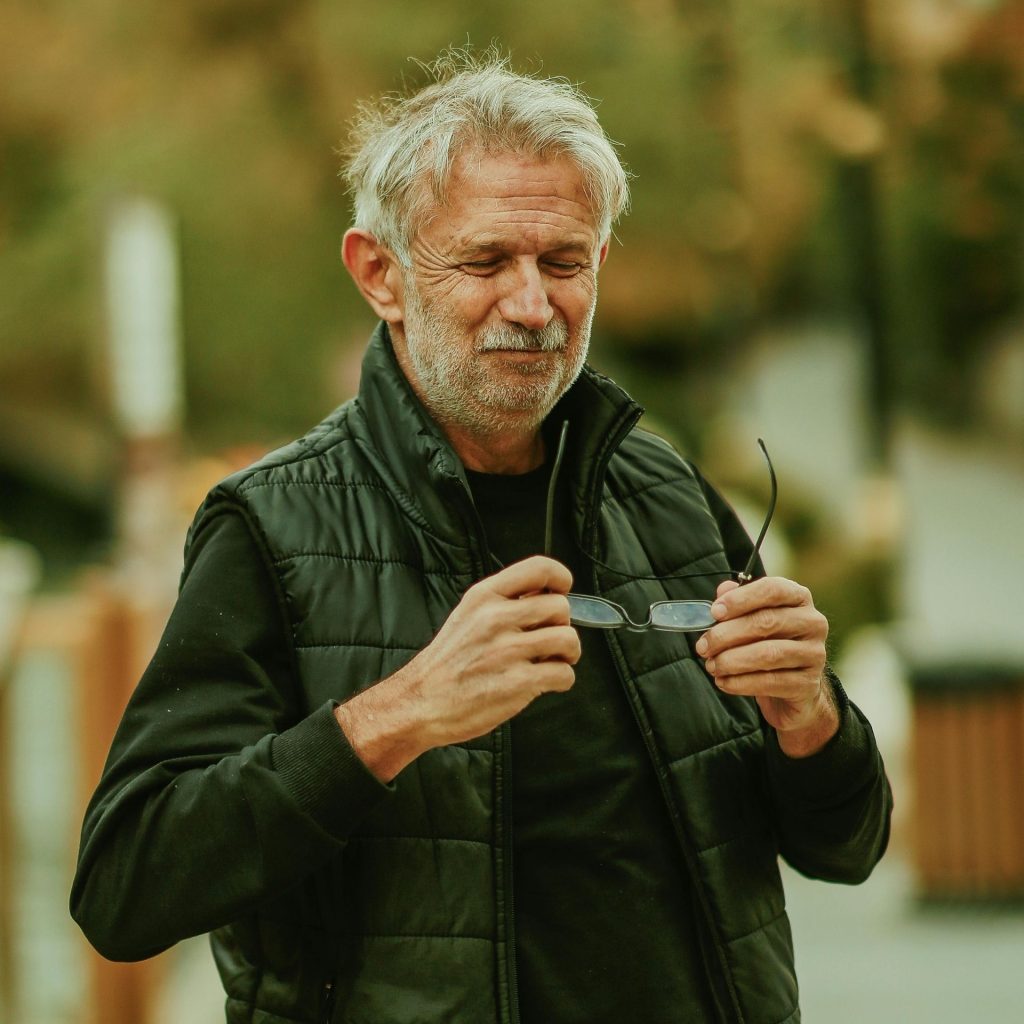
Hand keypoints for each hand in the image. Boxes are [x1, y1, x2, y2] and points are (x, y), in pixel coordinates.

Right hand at [336, 555, 579, 779]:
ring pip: (568, 639)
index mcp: (484, 596)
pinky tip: (544, 682)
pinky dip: (562, 680)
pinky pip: (564, 674)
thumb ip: (504, 602)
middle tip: (550, 639)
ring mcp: (507, 651)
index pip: (539, 568)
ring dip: (568, 653)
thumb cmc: (447, 662)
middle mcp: (496, 618)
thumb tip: (547, 595)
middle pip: (560, 606)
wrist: (420, 703)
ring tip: (552, 660)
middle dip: (562, 624)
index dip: (560, 578)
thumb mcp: (468, 615)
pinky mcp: (517, 683)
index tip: (562, 591)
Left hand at [694, 577, 837, 756]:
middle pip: (766, 622)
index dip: (740, 599)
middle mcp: (813, 622)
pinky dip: (740, 682)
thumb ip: (738, 601)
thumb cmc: (768, 641)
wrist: (792, 685)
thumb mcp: (753, 617)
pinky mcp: (808, 684)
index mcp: (799, 597)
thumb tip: (723, 590)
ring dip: (731, 661)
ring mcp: (814, 654)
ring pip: (768, 654)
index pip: (773, 589)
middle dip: (727, 635)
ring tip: (711, 666)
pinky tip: (723, 681)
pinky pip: (770, 682)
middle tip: (703, 647)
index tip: (714, 612)